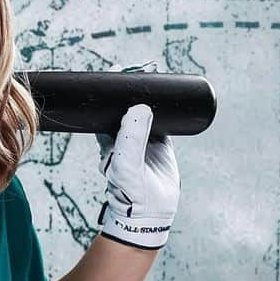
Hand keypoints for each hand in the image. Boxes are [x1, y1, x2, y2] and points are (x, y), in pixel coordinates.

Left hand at [95, 61, 179, 249]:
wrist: (148, 215)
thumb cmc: (129, 193)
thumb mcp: (127, 163)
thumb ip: (132, 137)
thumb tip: (140, 107)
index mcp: (109, 138)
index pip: (108, 107)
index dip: (114, 88)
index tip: (121, 69)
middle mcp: (125, 136)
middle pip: (127, 104)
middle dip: (134, 86)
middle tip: (144, 66)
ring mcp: (143, 138)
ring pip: (145, 109)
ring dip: (150, 93)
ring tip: (157, 71)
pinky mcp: (161, 142)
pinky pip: (163, 118)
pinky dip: (166, 105)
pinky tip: (171, 93)